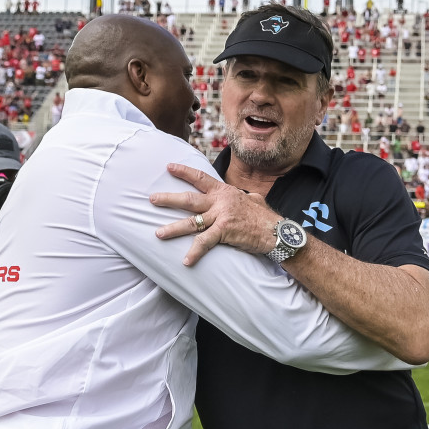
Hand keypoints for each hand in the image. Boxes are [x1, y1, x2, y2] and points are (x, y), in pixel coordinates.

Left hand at [150, 163, 279, 265]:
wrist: (276, 231)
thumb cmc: (265, 217)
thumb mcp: (252, 200)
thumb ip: (240, 197)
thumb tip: (242, 195)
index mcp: (224, 192)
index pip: (201, 178)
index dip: (184, 171)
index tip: (169, 166)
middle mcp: (220, 201)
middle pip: (189, 199)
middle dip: (168, 199)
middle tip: (152, 199)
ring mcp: (221, 216)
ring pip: (191, 222)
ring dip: (173, 228)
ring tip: (158, 233)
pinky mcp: (225, 231)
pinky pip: (205, 242)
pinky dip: (195, 253)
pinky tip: (186, 261)